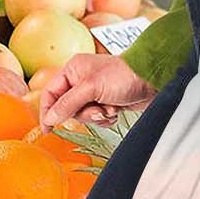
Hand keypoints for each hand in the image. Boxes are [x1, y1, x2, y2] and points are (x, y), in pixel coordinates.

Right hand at [39, 54, 156, 129]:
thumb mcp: (91, 88)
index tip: (47, 129)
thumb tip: (50, 117)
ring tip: (110, 108)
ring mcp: (94, 92)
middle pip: (67, 108)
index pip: (51, 93)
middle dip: (83, 113)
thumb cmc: (123, 76)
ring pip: (83, 115)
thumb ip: (68, 103)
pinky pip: (97, 118)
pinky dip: (106, 118)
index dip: (47, 111)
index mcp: (73, 70)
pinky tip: (116, 110)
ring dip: (97, 116)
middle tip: (97, 110)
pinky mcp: (106, 102)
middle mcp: (81, 80)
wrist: (152, 80)